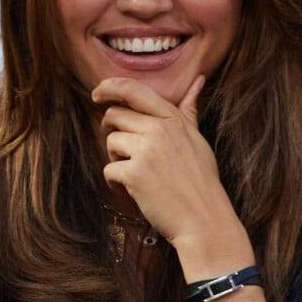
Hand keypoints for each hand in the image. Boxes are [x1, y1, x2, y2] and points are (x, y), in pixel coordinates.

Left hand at [91, 76, 250, 270]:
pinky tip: (134, 193)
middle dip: (112, 132)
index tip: (97, 94)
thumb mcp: (197, 139)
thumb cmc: (201, 182)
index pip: (135, 90)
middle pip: (114, 115)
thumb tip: (198, 81)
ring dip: (116, 160)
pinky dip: (116, 184)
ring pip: (110, 142)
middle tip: (124, 153)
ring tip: (137, 176)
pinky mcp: (134, 173)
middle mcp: (160, 129)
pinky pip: (109, 170)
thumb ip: (188, 110)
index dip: (110, 87)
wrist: (204, 220)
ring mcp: (146, 150)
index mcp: (174, 119)